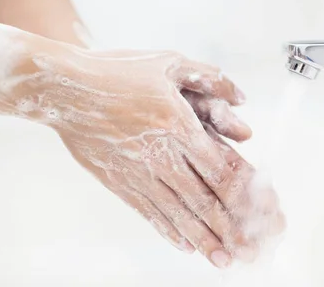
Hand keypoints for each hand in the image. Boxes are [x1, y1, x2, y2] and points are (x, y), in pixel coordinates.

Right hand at [21, 48, 284, 267]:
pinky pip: (148, 212)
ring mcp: (138, 172)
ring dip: (203, 239)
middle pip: (203, 199)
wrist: (62, 89)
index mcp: (179, 125)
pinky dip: (168, 230)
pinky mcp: (118, 181)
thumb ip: (210, 79)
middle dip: (230, 229)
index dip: (243, 195)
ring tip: (222, 260)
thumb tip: (243, 99)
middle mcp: (162, 154)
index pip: (221, 169)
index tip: (261, 214)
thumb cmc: (117, 72)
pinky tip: (183, 244)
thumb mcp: (169, 62)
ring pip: (178, 212)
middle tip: (249, 251)